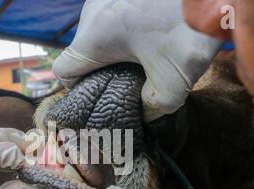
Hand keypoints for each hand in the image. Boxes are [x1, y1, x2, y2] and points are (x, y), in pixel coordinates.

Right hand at [53, 0, 220, 121]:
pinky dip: (123, 28)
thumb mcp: (173, 84)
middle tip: (130, 78)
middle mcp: (92, 11)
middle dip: (100, 69)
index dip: (79, 90)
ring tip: (143, 54)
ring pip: (96, 32)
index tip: (102, 94)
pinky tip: (148, 33)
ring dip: (113, 47)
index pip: (64, 71)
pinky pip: (111, 14)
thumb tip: (141, 112)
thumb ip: (150, 108)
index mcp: (94, 37)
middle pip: (81, 51)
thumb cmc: (190, 32)